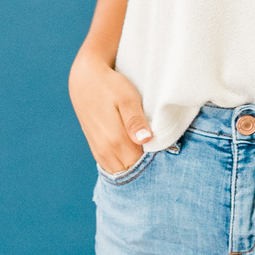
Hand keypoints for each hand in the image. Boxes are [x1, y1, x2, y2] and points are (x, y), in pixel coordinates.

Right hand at [68, 48, 151, 174]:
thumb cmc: (110, 86)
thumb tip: (145, 139)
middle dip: (148, 169)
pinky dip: (126, 166)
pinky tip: (135, 154)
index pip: (142, 166)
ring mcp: (100, 153)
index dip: (157, 163)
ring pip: (123, 172)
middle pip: (133, 172)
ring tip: (149, 153)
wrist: (85, 81)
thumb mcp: (127, 98)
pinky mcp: (97, 151)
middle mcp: (106, 152)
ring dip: (136, 167)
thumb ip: (135, 120)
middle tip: (163, 154)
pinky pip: (113, 169)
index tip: (169, 153)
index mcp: (116, 141)